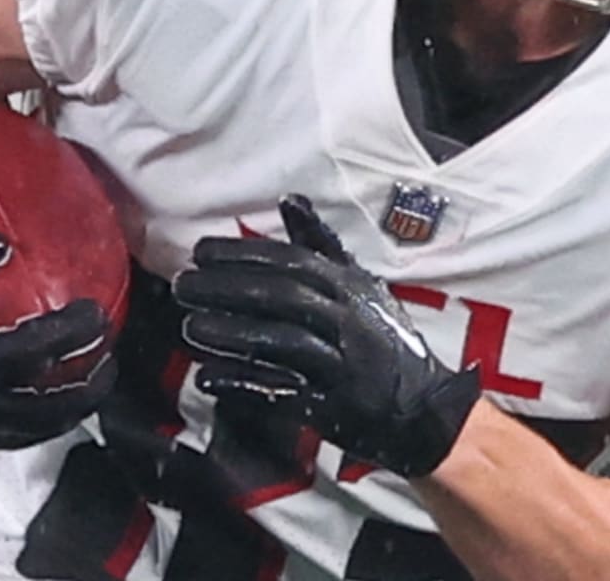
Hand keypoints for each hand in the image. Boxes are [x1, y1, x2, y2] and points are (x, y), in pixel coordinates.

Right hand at [0, 226, 115, 454]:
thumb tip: (6, 245)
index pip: (33, 353)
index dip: (72, 334)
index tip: (98, 314)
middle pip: (46, 410)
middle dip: (87, 389)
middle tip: (109, 362)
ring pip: (29, 433)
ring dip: (66, 412)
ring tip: (90, 387)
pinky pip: (3, 439)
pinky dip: (33, 423)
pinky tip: (41, 401)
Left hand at [172, 194, 479, 476]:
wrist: (425, 409)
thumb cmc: (384, 339)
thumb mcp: (360, 284)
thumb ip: (321, 244)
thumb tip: (290, 199)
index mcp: (350, 287)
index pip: (292, 262)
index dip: (245, 254)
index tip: (202, 251)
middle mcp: (347, 320)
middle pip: (283, 297)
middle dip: (229, 289)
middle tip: (184, 284)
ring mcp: (341, 365)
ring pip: (282, 342)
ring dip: (233, 334)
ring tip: (191, 327)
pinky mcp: (332, 407)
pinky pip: (284, 393)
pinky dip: (246, 385)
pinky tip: (208, 378)